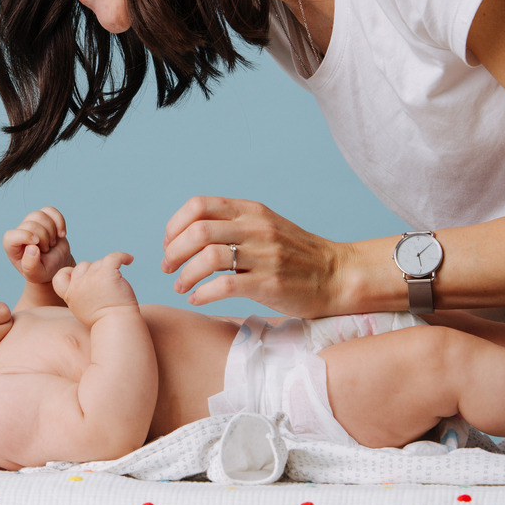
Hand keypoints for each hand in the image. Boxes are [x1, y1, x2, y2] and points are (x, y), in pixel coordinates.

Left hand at [3, 206, 75, 283]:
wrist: (57, 266)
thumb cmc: (44, 271)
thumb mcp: (36, 274)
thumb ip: (30, 265)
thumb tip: (32, 248)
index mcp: (12, 247)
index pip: (11, 236)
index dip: (25, 237)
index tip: (37, 245)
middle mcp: (20, 233)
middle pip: (30, 224)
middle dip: (44, 237)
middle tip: (47, 249)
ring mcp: (32, 224)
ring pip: (39, 215)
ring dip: (51, 229)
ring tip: (52, 243)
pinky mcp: (44, 219)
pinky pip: (50, 210)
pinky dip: (59, 220)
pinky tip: (61, 234)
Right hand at [52, 252, 137, 324]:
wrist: (116, 326)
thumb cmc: (104, 322)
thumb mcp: (82, 310)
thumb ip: (80, 295)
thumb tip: (85, 281)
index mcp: (70, 295)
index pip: (60, 276)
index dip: (70, 273)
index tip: (83, 278)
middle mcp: (78, 285)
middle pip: (83, 266)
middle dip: (93, 272)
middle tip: (106, 284)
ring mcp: (91, 278)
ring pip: (98, 263)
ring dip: (108, 270)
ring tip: (117, 283)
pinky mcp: (107, 274)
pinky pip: (113, 257)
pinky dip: (122, 256)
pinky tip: (129, 260)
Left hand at [161, 196, 341, 317]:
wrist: (337, 275)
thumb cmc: (296, 254)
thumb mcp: (265, 226)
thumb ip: (232, 223)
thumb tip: (187, 232)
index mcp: (252, 210)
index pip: (199, 205)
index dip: (175, 224)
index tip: (169, 243)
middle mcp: (256, 228)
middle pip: (198, 231)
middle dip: (174, 252)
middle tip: (168, 267)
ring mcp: (264, 256)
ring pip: (208, 258)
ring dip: (185, 274)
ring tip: (180, 285)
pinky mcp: (270, 283)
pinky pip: (225, 287)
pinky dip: (203, 294)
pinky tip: (198, 299)